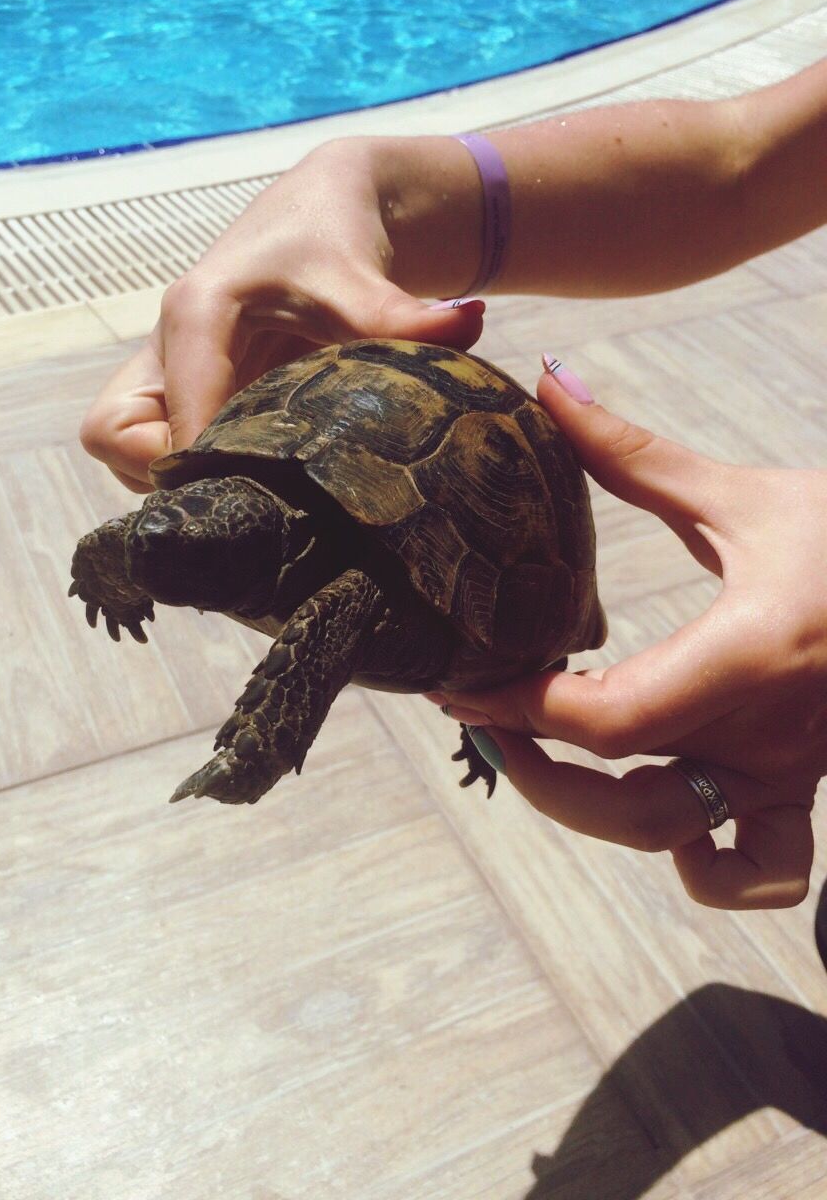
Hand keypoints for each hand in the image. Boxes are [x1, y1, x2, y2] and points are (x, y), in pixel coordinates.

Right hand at [79, 137, 485, 491]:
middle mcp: (165, 343)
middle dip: (166, 478)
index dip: (192, 469)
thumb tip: (468, 324)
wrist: (325, 213)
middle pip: (115, 438)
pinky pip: (152, 446)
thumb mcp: (366, 284)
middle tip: (241, 497)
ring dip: (175, 478)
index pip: (151, 417)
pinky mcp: (180, 386)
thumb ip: (407, 315)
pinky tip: (249, 479)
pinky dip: (187, 470)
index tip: (249, 497)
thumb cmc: (337, 244)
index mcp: (196, 314)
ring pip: (125, 448)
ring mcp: (166, 367)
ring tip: (250, 492)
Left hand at [428, 359, 826, 909]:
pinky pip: (763, 867)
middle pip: (627, 806)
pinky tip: (664, 819)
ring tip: (543, 761)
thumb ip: (632, 452)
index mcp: (746, 656)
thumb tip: (551, 383)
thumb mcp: (740, 496)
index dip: (519, 709)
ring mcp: (788, 771)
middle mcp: (766, 734)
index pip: (607, 721)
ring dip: (596, 818)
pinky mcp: (804, 783)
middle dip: (535, 773)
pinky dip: (708, 868)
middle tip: (480, 718)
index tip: (459, 683)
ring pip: (683, 848)